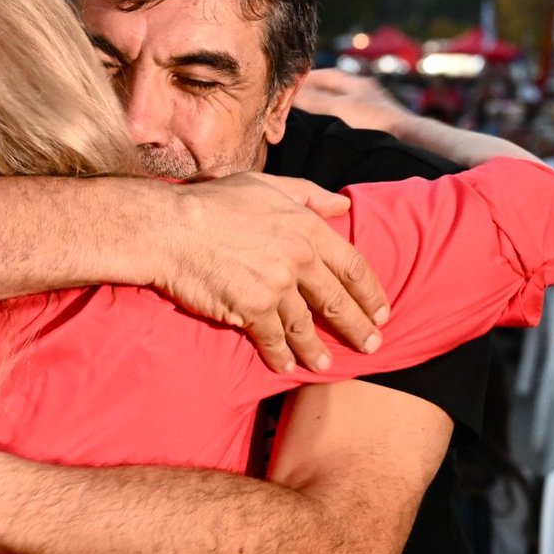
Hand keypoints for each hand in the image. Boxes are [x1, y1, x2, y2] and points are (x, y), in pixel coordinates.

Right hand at [166, 173, 388, 372]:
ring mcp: (276, 287)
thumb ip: (308, 195)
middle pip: (338, 302)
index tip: (382, 310)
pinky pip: (273, 340)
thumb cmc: (213, 203)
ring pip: (306, 327)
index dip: (371, 292)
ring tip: (325, 367)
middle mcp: (298, 259)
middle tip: (371, 346)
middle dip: (358, 328)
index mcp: (307, 227)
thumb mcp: (266, 185)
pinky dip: (281, 356)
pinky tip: (285, 367)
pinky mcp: (252, 311)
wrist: (171, 229)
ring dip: (317, 351)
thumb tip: (344, 206)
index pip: (353, 265)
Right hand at [294, 69, 410, 134]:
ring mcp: (370, 107)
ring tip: (306, 115)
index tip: (286, 84)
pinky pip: (347, 116)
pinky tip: (328, 129)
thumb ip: (315, 101)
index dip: (305, 78)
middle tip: (292, 100)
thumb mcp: (339, 109)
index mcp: (356, 82)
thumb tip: (291, 95)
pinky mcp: (375, 123)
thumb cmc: (375, 121)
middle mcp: (364, 91)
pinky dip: (334, 119)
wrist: (408, 140)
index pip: (325, 75)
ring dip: (323, 107)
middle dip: (312, 92)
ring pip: (340, 102)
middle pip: (332, 88)